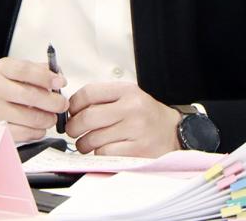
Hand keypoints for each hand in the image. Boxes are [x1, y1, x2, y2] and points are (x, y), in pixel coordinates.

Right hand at [0, 57, 67, 142]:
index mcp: (2, 68)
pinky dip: (38, 132)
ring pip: (30, 117)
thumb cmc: (10, 89)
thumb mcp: (21, 73)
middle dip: (52, 102)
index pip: (25, 70)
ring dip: (47, 119)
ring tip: (51, 118)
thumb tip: (59, 78)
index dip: (46, 77)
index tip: (60, 83)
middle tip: (62, 104)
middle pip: (29, 95)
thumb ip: (41, 72)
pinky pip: (25, 133)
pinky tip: (39, 127)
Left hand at [65, 81, 181, 156]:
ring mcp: (135, 130)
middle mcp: (132, 108)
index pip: (89, 93)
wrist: (174, 133)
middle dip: (73, 127)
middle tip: (72, 131)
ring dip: (83, 144)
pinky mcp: (137, 151)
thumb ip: (103, 99)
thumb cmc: (147, 116)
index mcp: (127, 91)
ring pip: (93, 138)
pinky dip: (98, 154)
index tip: (71, 112)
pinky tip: (103, 151)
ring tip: (87, 143)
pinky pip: (105, 153)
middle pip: (88, 117)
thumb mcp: (129, 97)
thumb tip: (71, 108)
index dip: (73, 104)